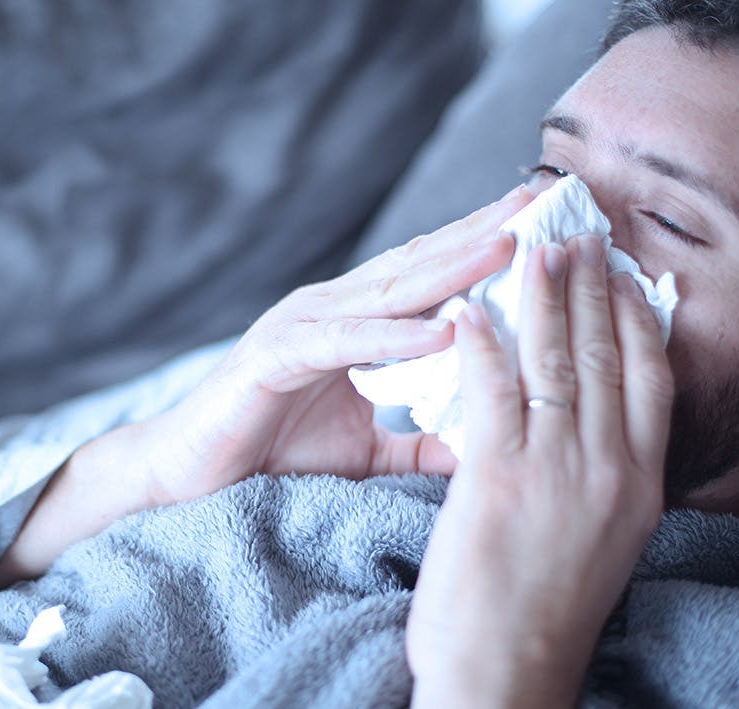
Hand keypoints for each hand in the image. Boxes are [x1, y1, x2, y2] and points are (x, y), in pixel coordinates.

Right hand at [0, 186, 530, 592]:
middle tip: (545, 203)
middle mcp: (331, 311)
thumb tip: (476, 452)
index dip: (484, 250)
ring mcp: (301, 328)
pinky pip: (343, 344)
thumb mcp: (364, 451)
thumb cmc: (272, 452)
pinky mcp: (275, 359)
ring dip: (449, 268)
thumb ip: (416, 445)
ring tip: (510, 246)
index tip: (548, 231)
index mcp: (353, 323)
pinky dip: (392, 338)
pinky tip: (443, 331)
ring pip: (386, 293)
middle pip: (418, 266)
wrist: (190, 473)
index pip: (429, 279)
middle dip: (481, 234)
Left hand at [399, 236, 673, 708]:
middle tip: (576, 232)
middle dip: (591, 286)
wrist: (507, 677)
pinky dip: (483, 342)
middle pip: (606, 354)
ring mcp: (557, 471)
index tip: (619, 270)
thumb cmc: (540, 612)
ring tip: (532, 246)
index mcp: (637, 481)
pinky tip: (470, 307)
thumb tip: (587, 429)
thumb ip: (595, 478)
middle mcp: (610, 468)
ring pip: (556, 360)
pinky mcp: (499, 480)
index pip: (646, 377)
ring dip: (543, 295)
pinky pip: (495, 391)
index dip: (633, 315)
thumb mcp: (592, 537)